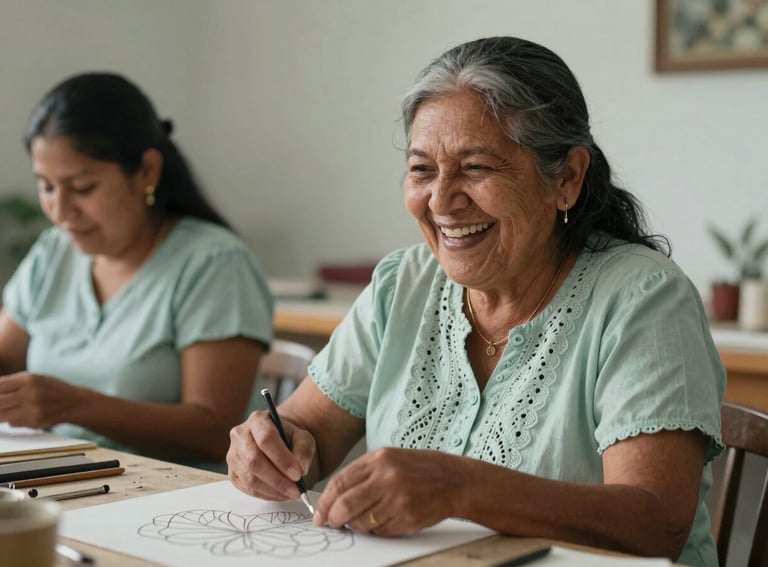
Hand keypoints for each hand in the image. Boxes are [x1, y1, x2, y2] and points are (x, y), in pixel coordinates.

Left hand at [0, 372, 83, 428]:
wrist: (74, 402)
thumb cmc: (53, 388)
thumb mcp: (35, 378)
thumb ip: (12, 381)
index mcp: (29, 380)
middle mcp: (30, 394)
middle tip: (2, 404)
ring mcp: (32, 410)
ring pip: (2, 416)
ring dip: (1, 413)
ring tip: (7, 409)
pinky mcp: (34, 422)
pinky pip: (12, 423)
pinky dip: (11, 420)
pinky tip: (19, 414)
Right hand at [227, 410, 315, 501]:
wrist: (277, 442)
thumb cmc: (289, 438)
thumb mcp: (303, 438)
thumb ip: (303, 451)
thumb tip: (301, 470)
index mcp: (257, 420)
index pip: (266, 439)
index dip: (282, 459)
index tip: (298, 474)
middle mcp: (240, 435)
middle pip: (254, 461)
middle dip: (277, 479)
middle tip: (296, 490)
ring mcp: (233, 455)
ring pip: (250, 478)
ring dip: (273, 490)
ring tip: (291, 493)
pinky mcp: (233, 473)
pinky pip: (247, 488)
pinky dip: (266, 495)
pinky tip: (280, 494)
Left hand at [312, 447, 462, 535]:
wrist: (455, 480)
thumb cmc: (421, 469)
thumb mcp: (390, 459)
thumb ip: (363, 474)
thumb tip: (335, 497)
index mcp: (379, 459)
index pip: (340, 482)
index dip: (325, 501)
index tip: (319, 514)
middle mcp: (387, 477)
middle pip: (345, 504)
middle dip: (333, 518)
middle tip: (330, 524)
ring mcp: (397, 499)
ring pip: (360, 522)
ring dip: (354, 527)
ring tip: (359, 522)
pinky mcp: (407, 517)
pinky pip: (379, 531)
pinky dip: (374, 531)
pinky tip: (381, 522)